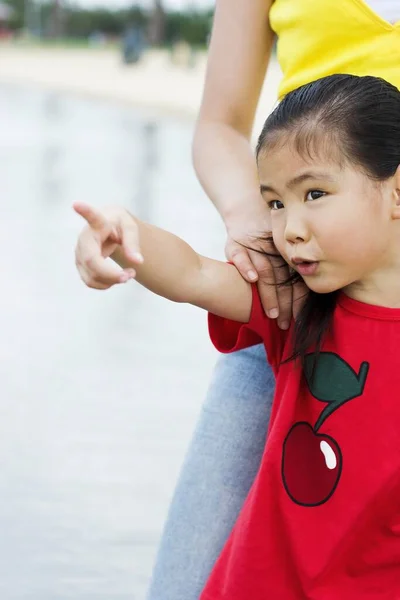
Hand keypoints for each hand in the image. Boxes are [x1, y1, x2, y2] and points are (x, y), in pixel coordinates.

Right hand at [73, 202, 142, 288]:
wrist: (106, 227)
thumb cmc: (118, 224)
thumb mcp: (129, 227)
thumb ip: (133, 242)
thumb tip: (137, 261)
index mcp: (98, 223)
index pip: (91, 216)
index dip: (84, 211)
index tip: (76, 204)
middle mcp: (84, 238)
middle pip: (92, 261)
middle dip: (111, 274)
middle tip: (131, 274)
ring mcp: (79, 253)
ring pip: (91, 276)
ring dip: (112, 281)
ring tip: (129, 274)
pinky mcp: (80, 265)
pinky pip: (90, 282)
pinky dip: (106, 284)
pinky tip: (117, 277)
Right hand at [225, 204, 306, 328]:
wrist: (246, 208)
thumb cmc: (265, 233)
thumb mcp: (280, 248)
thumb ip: (290, 270)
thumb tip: (306, 299)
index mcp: (285, 257)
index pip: (293, 281)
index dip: (297, 300)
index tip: (300, 320)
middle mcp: (272, 254)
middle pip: (280, 282)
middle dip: (284, 304)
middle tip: (286, 324)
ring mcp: (253, 249)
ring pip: (264, 272)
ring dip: (268, 294)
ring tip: (272, 313)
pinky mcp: (236, 245)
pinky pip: (240, 257)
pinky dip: (245, 267)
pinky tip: (252, 279)